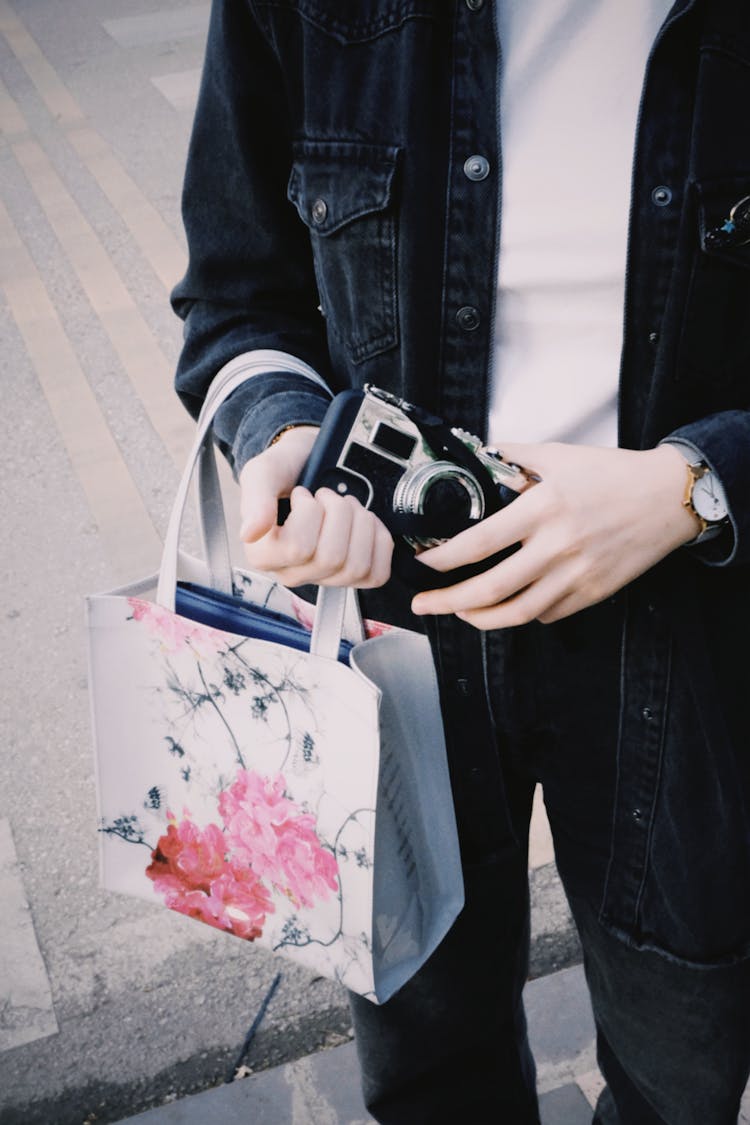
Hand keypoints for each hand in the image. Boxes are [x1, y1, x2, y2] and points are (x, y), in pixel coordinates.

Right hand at [239, 426, 393, 587]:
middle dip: (338, 514)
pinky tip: (365, 523)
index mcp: (264, 555)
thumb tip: (249, 533)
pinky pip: (376, 574)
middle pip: (331, 558)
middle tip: (327, 496)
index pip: (298, 549)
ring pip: (356, 567)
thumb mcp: (263, 473)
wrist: (309, 464)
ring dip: (359, 525)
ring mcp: (324, 578)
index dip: (309, 514)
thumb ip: (255, 500)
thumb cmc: (286, 470)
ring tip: (346, 506)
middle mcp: (292, 572)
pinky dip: (378, 542)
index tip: (302, 495)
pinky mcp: (354, 576)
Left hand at [411, 442, 699, 627]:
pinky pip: (549, 614)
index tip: (422, 564)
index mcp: (542, 508)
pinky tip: (509, 605)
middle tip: (423, 605)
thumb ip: (514, 457)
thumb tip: (480, 456)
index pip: (479, 543)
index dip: (443, 559)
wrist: (668, 497)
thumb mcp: (559, 455)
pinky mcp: (593, 593)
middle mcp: (557, 546)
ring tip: (460, 613)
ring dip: (480, 618)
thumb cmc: (614, 474)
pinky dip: (523, 614)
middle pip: (490, 589)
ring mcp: (576, 575)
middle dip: (447, 602)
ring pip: (518, 613)